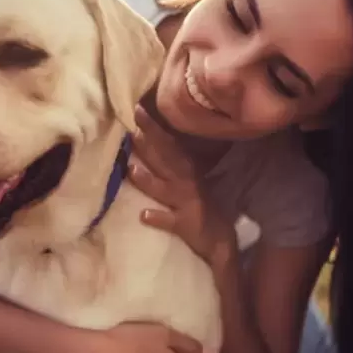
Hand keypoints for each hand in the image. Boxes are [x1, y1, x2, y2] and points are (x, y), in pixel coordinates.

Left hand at [128, 106, 237, 267]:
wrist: (221, 242)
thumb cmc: (202, 208)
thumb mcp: (190, 182)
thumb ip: (172, 164)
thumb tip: (150, 142)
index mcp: (187, 170)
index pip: (168, 144)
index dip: (153, 128)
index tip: (137, 110)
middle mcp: (186, 183)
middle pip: (165, 160)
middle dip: (149, 144)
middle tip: (132, 128)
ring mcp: (186, 203)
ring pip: (164, 188)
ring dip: (148, 180)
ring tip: (132, 169)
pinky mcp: (186, 224)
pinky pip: (171, 221)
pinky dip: (158, 218)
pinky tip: (144, 215)